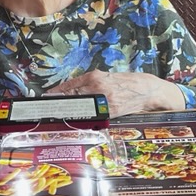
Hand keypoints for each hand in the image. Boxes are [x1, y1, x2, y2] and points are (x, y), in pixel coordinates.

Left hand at [49, 70, 185, 117]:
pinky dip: (84, 117)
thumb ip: (91, 82)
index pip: (71, 85)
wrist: (148, 90)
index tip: (47, 95)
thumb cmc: (128, 81)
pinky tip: (77, 118)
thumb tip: (74, 89)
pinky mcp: (110, 112)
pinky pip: (93, 115)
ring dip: (68, 110)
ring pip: (80, 107)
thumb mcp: (107, 76)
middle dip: (59, 102)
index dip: (57, 91)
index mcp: (95, 76)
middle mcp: (97, 88)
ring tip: (58, 113)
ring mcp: (103, 102)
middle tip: (47, 106)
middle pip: (72, 97)